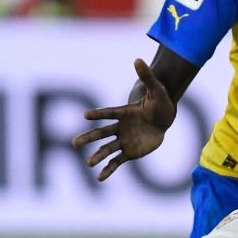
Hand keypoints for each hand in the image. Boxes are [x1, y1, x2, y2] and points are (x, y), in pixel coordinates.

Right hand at [71, 58, 174, 180]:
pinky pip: (117, 161)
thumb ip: (148, 77)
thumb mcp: (157, 90)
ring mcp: (123, 140)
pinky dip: (108, 170)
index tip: (86, 115)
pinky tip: (99, 178)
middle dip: (89, 138)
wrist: (163, 119)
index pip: (109, 113)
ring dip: (98, 156)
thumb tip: (138, 59)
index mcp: (124, 112)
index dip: (99, 114)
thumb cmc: (159, 102)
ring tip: (88, 163)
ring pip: (107, 149)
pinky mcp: (129, 152)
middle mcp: (120, 127)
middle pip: (102, 133)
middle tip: (74, 143)